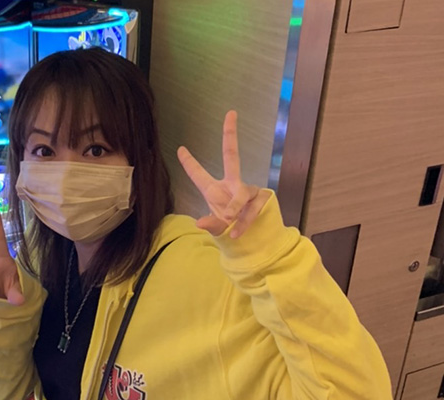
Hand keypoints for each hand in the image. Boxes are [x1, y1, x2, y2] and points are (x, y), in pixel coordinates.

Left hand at [177, 110, 270, 238]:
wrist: (255, 241)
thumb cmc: (231, 230)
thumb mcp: (217, 229)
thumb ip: (210, 225)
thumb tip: (200, 222)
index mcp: (214, 191)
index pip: (199, 175)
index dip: (189, 163)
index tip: (180, 148)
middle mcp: (232, 185)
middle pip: (231, 155)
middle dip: (230, 134)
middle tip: (230, 114)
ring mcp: (248, 190)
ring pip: (242, 193)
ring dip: (235, 207)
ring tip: (229, 222)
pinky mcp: (263, 197)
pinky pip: (252, 207)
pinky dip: (244, 220)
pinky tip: (237, 232)